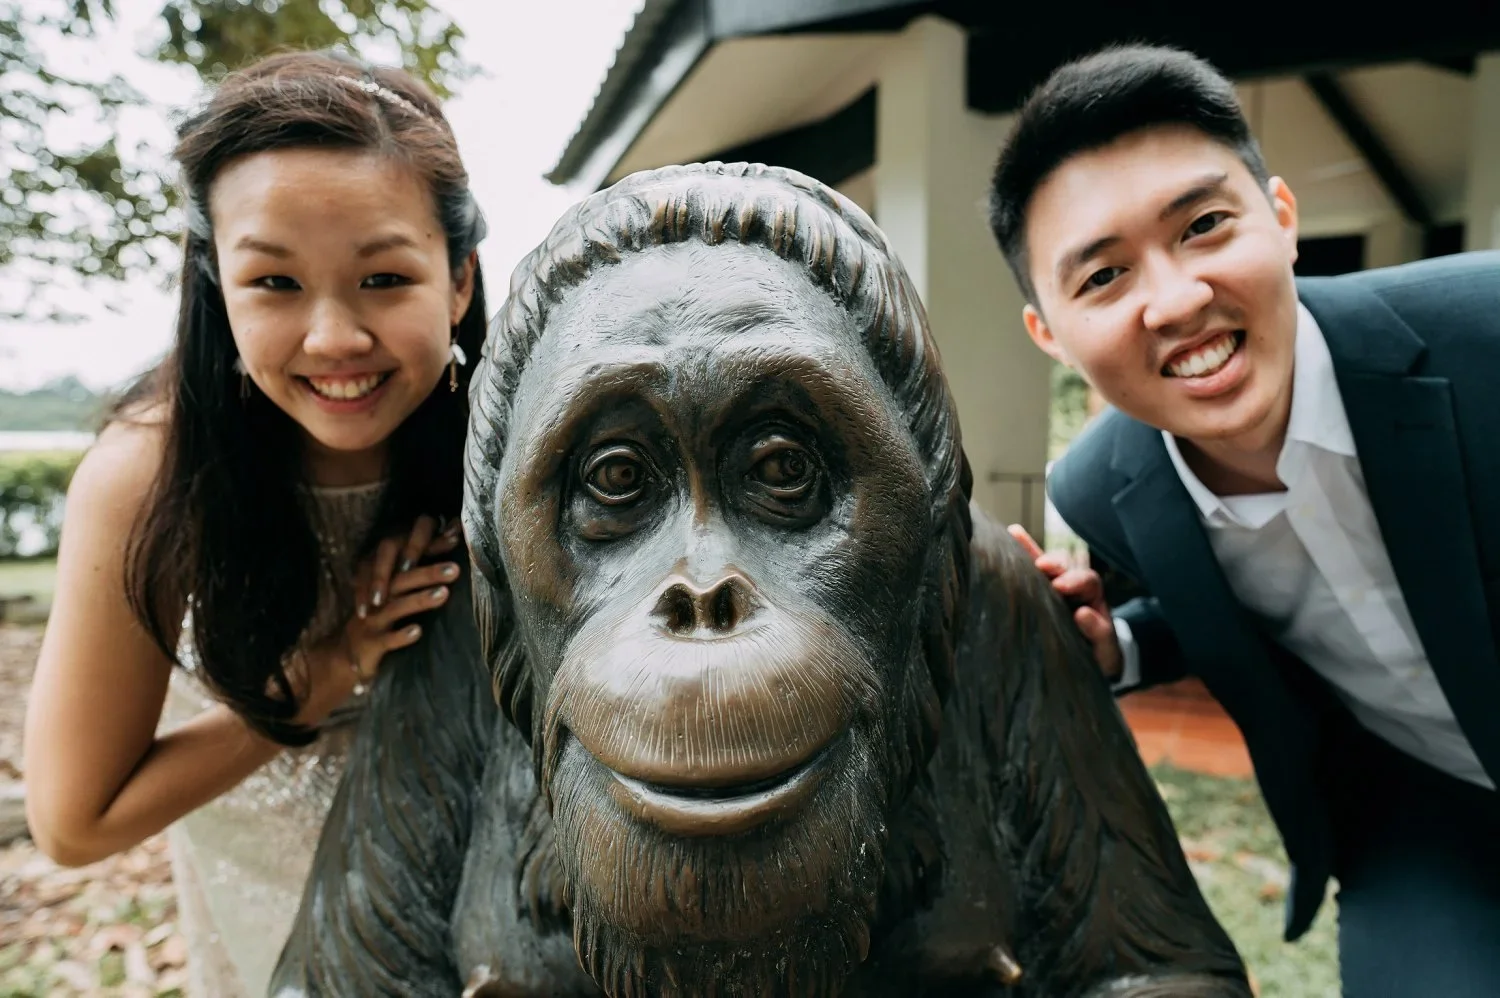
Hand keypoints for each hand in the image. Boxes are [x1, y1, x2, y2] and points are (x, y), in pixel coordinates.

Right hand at [293, 516, 463, 724]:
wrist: (345, 655)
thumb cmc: (382, 620)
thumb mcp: (399, 595)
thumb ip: (423, 573)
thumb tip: (454, 540)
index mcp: (386, 582)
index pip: (404, 560)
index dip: (425, 550)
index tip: (453, 541)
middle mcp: (379, 597)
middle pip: (401, 579)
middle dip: (428, 573)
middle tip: (455, 569)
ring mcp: (373, 620)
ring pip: (395, 606)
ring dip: (419, 599)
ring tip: (444, 594)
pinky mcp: (371, 644)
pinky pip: (386, 639)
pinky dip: (400, 635)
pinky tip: (417, 631)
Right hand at [1007, 524, 1122, 681]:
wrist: (1089, 663)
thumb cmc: (1098, 655)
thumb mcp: (1105, 649)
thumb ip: (1100, 633)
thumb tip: (1082, 613)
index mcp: (1092, 598)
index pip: (1087, 581)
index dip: (1075, 580)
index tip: (1060, 587)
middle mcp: (1073, 587)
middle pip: (1065, 566)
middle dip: (1054, 564)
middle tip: (1042, 567)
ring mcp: (1052, 587)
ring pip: (1044, 563)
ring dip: (1032, 551)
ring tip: (1015, 537)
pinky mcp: (1035, 592)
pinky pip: (1028, 569)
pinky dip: (1020, 551)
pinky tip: (1010, 533)